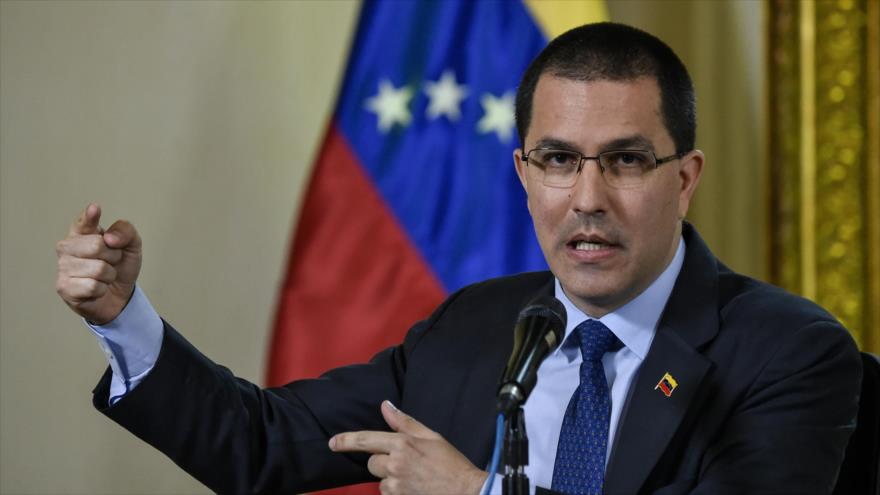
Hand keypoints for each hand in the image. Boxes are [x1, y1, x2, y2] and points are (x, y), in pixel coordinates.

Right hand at [55, 203, 141, 324]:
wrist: (119, 295)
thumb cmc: (120, 267)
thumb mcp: (131, 246)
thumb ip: (126, 232)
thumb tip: (109, 238)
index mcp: (82, 232)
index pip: (84, 222)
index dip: (89, 216)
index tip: (94, 209)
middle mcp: (67, 247)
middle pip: (97, 245)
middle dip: (113, 257)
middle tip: (110, 262)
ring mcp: (63, 267)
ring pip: (97, 269)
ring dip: (108, 275)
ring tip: (103, 276)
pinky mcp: (64, 287)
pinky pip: (93, 286)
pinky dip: (101, 289)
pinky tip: (96, 289)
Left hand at [329, 401, 487, 494]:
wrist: (465, 490)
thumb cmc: (450, 463)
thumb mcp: (430, 436)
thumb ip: (404, 422)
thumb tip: (386, 407)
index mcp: (402, 444)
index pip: (366, 440)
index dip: (346, 441)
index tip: (333, 443)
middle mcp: (395, 464)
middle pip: (372, 463)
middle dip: (382, 462)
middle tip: (405, 463)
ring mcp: (396, 484)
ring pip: (380, 480)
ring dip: (391, 478)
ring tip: (414, 477)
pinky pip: (388, 493)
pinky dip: (397, 491)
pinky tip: (414, 487)